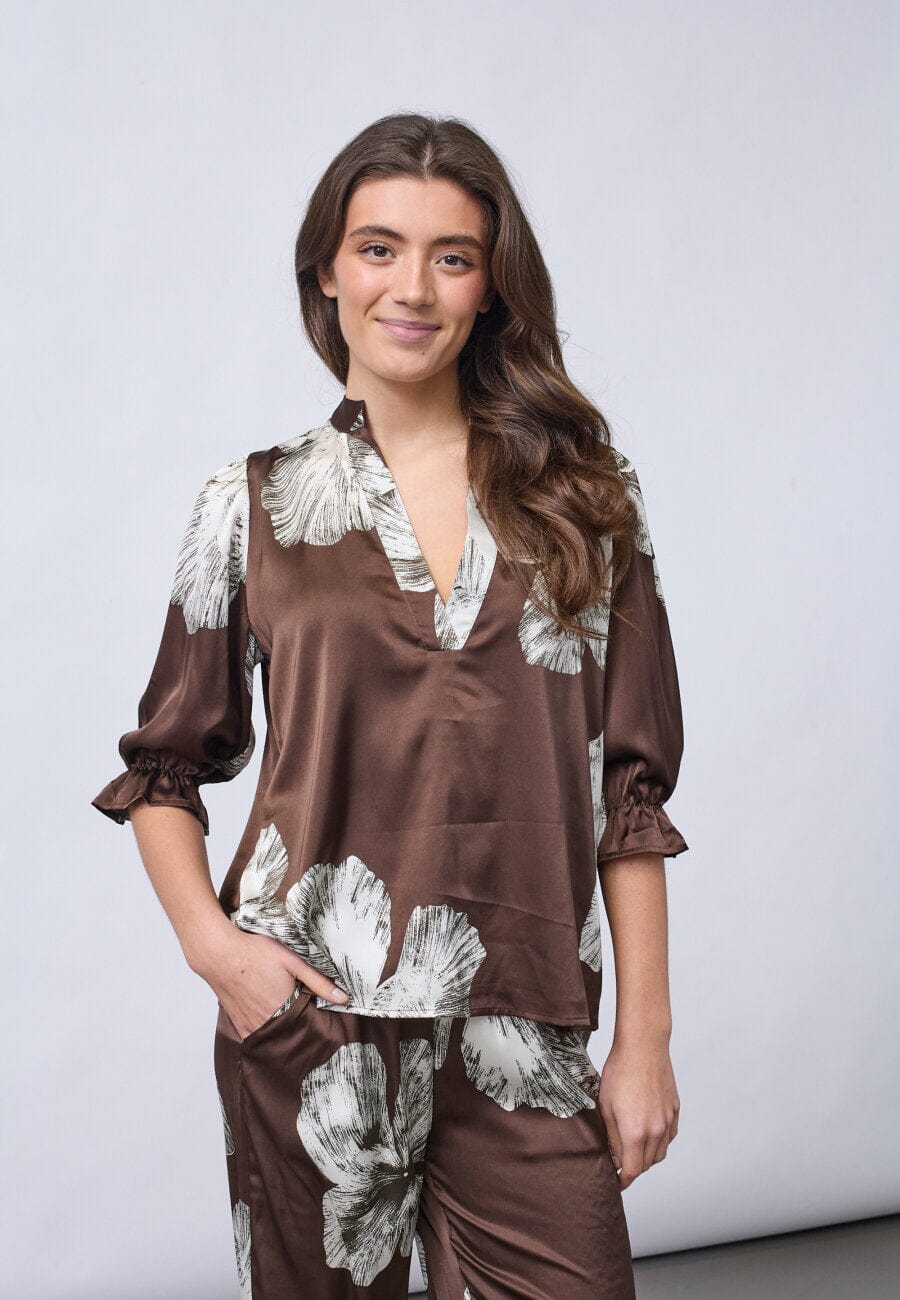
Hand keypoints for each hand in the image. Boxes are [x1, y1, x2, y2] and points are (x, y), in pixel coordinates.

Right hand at [192, 927, 349, 1040]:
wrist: (218, 954)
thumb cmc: (255, 953)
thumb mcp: (292, 960)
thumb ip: (318, 981)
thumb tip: (343, 998)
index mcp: (286, 1008)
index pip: (311, 1025)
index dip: (319, 1020)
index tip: (324, 1015)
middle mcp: (269, 1022)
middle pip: (293, 1033)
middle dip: (303, 1027)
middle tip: (306, 1013)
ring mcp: (252, 1026)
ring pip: (275, 1037)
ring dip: (284, 1031)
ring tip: (288, 1016)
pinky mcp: (239, 1025)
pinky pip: (258, 1036)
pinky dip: (267, 1032)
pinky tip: (270, 1019)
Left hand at [598, 1036, 679, 1188]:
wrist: (643, 1046)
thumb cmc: (620, 1072)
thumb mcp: (606, 1106)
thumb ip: (611, 1137)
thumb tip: (615, 1158)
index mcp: (636, 1133)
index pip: (632, 1171)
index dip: (623, 1180)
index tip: (616, 1182)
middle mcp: (656, 1131)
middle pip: (647, 1165)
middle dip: (633, 1168)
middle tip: (619, 1162)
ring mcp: (668, 1121)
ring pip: (660, 1153)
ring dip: (647, 1157)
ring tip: (632, 1148)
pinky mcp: (675, 1110)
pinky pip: (669, 1137)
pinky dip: (659, 1142)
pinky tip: (648, 1133)